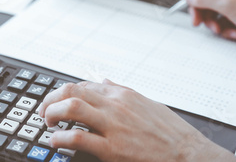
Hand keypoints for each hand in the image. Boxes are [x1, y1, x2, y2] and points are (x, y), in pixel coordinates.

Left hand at [37, 80, 235, 161]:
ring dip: (52, 113)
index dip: (63, 92)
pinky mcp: (113, 149)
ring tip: (47, 122)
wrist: (190, 156)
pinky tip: (56, 140)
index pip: (83, 85)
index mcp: (122, 94)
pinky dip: (61, 137)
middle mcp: (115, 105)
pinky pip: (79, 137)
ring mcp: (113, 126)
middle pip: (72, 90)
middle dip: (51, 98)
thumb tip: (105, 81)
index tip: (56, 101)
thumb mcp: (147, 103)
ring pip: (72, 107)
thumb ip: (122, 91)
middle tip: (44, 111)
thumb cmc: (171, 132)